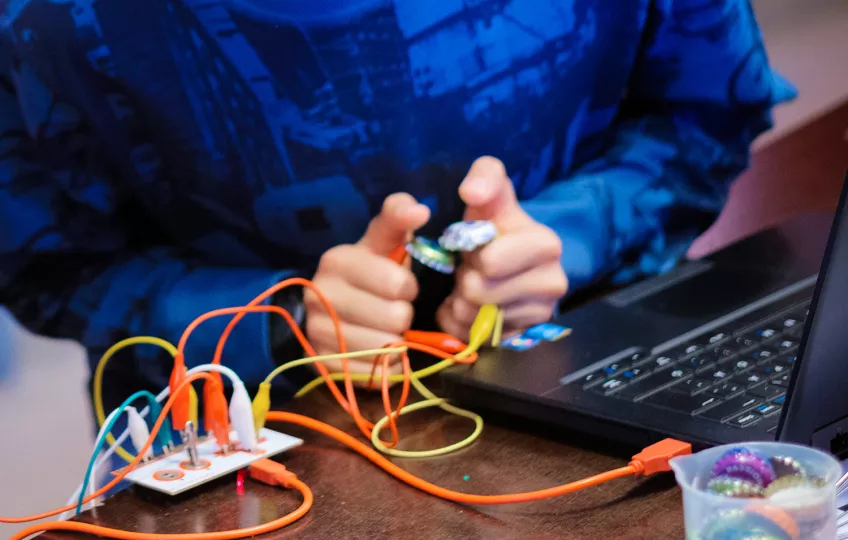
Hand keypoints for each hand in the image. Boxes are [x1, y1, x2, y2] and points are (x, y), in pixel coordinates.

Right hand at [305, 193, 429, 377]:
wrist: (326, 310)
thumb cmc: (368, 274)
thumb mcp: (381, 242)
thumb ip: (398, 218)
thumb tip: (419, 210)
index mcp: (337, 260)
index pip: (397, 282)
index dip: (407, 287)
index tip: (401, 286)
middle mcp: (321, 295)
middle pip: (394, 319)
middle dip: (403, 317)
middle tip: (392, 311)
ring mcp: (318, 332)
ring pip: (385, 349)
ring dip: (396, 343)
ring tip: (385, 330)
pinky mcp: (323, 364)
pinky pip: (373, 372)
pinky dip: (384, 366)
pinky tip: (378, 352)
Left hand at [437, 157, 567, 339]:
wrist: (507, 260)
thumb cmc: (493, 224)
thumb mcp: (490, 195)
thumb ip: (485, 177)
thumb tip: (472, 191)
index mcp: (545, 244)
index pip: (490, 261)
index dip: (471, 251)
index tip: (476, 243)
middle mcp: (554, 282)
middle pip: (478, 292)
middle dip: (464, 278)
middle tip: (471, 266)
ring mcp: (542, 313)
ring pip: (474, 318)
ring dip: (460, 301)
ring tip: (471, 285)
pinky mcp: (525, 336)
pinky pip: (475, 337)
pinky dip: (463, 324)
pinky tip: (473, 307)